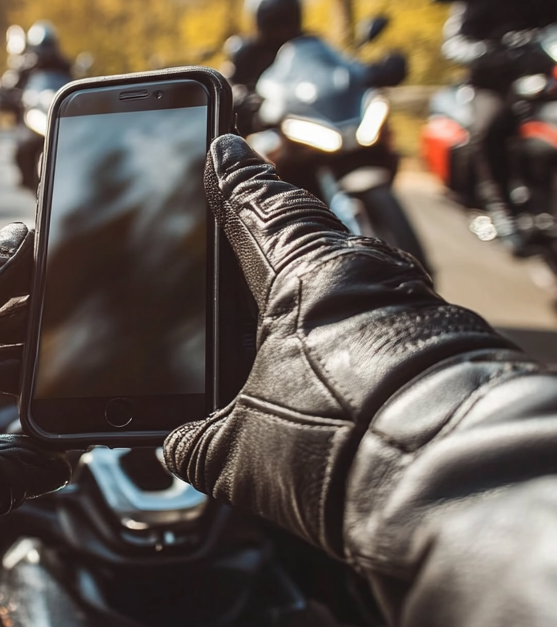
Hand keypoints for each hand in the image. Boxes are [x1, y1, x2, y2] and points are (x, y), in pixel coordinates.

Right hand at [163, 135, 517, 554]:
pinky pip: (387, 321)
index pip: (255, 208)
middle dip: (278, 224)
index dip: (235, 181)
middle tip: (253, 208)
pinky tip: (340, 371)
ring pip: (352, 280)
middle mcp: (358, 275)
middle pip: (309, 234)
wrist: (449, 477)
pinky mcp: (444, 344)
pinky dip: (356, 335)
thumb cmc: (342, 442)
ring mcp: (408, 305)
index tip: (225, 148)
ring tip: (291, 314)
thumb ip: (198, 442)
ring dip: (322, 290)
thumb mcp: (240, 451)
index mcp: (298, 272)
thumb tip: (177, 446)